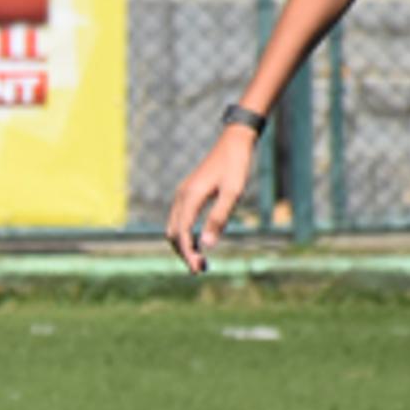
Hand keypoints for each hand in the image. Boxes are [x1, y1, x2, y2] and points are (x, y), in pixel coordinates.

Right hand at [163, 122, 260, 273]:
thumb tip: (207, 246)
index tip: (200, 269)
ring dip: (184, 245)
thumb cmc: (237, 165)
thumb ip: (219, 218)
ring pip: (174, 227)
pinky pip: (179, 219)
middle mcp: (181, 196)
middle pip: (173, 233)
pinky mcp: (188, 193)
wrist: (235, 140)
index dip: (189, 254)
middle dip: (184, 253)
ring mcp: (183, 194)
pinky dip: (185, 234)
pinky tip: (199, 241)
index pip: (182, 234)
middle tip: (201, 269)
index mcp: (190, 197)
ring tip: (201, 260)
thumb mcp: (233, 193)